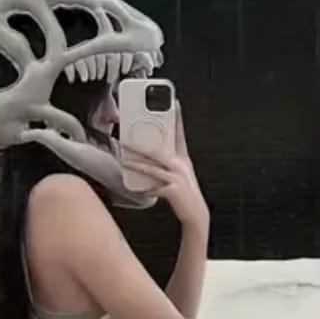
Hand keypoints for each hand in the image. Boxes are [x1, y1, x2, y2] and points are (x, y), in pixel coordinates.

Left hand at [121, 104, 209, 232]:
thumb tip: (149, 158)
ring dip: (135, 164)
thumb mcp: (181, 174)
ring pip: (152, 167)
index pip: (180, 134)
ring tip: (123, 160)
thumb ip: (167, 163)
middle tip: (125, 138)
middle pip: (157, 150)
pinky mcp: (172, 191)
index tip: (175, 104)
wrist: (196, 214)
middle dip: (140, 144)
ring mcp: (177, 178)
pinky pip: (154, 188)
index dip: (178, 118)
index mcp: (183, 159)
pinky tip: (137, 188)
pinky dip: (145, 188)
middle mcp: (181, 166)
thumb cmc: (186, 194)